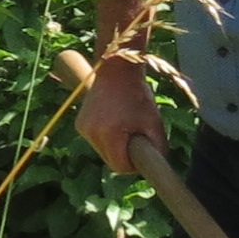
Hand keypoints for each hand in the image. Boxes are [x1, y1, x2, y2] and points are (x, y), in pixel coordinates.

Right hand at [80, 49, 164, 172]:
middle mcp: (92, 133)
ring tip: (124, 126)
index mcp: (110, 134)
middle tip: (136, 137)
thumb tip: (158, 166)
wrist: (116, 70)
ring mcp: (83, 129)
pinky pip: (96, 141)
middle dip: (124, 155)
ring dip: (114, 146)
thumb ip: (158, 149)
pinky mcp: (80, 124)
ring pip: (103, 152)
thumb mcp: (154, 122)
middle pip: (111, 161)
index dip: (134, 165)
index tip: (142, 152)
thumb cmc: (138, 95)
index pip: (121, 167)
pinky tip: (113, 121)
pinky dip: (105, 137)